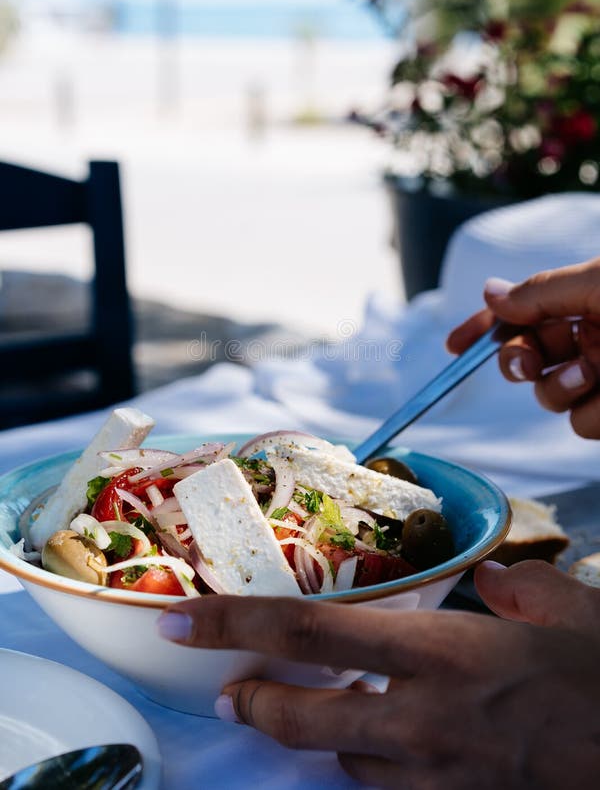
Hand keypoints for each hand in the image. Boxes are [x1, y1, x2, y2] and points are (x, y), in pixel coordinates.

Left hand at [158, 562, 599, 788]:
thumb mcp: (566, 609)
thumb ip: (514, 589)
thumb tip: (490, 584)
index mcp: (442, 651)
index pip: (310, 628)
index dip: (235, 623)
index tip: (182, 619)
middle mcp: (424, 719)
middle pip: (301, 716)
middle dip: (250, 702)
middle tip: (227, 690)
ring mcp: (435, 777)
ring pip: (340, 759)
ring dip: (319, 732)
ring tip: (317, 706)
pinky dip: (370, 765)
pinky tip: (385, 743)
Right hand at [446, 258, 599, 437]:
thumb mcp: (598, 283)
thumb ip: (542, 291)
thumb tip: (489, 293)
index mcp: (584, 300)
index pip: (522, 313)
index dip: (485, 328)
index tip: (455, 347)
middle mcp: (592, 338)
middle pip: (525, 357)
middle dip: (515, 361)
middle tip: (526, 364)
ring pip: (550, 397)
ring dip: (562, 389)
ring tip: (595, 374)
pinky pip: (582, 425)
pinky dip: (596, 414)